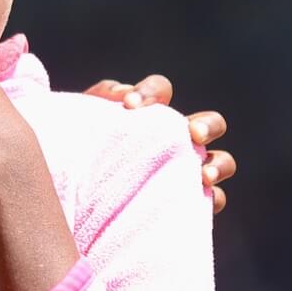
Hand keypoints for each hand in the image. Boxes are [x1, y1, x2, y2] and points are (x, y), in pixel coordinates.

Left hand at [86, 76, 233, 212]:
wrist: (70, 188)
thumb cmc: (77, 148)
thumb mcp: (81, 121)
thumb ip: (100, 99)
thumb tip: (122, 94)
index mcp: (148, 112)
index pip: (159, 89)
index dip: (151, 92)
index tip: (129, 105)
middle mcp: (174, 138)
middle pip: (210, 122)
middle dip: (206, 124)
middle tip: (190, 133)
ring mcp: (185, 169)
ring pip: (221, 160)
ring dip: (217, 164)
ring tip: (202, 174)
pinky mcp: (187, 201)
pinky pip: (213, 199)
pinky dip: (212, 197)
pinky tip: (200, 198)